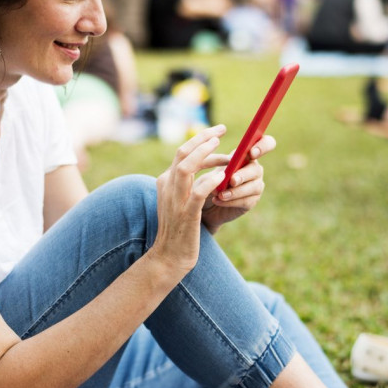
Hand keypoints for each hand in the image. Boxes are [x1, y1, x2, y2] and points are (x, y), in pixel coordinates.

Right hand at [151, 125, 229, 273]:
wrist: (169, 256)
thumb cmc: (178, 229)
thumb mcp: (178, 201)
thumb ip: (186, 184)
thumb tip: (207, 169)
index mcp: (165, 181)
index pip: (182, 153)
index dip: (200, 141)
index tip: (216, 134)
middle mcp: (167, 187)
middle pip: (183, 153)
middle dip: (203, 139)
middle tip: (221, 130)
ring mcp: (175, 200)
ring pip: (186, 168)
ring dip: (205, 154)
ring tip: (221, 146)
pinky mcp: (186, 214)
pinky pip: (198, 192)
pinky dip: (210, 181)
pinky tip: (222, 176)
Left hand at [201, 135, 275, 232]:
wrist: (204, 204)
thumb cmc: (208, 182)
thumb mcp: (210, 170)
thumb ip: (218, 164)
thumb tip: (227, 163)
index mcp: (247, 154)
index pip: (266, 143)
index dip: (263, 146)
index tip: (251, 153)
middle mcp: (254, 169)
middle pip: (257, 169)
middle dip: (243, 175)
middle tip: (232, 180)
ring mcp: (256, 185)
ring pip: (253, 187)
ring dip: (235, 191)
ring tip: (220, 194)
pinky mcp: (252, 201)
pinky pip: (246, 201)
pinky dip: (231, 201)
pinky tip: (218, 200)